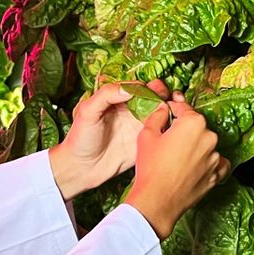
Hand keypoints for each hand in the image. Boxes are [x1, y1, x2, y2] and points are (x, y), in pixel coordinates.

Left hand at [49, 80, 168, 200]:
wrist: (81, 168)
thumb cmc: (80, 138)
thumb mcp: (87, 111)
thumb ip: (105, 95)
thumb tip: (128, 89)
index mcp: (116, 100)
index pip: (137, 87)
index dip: (148, 86)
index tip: (155, 90)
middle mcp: (129, 110)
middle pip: (151, 97)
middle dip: (161, 94)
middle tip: (167, 98)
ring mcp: (137, 126)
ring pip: (158, 112)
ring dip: (168, 108)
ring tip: (173, 110)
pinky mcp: (143, 141)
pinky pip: (158, 131)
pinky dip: (167, 126)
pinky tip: (171, 126)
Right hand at [124, 95, 228, 239]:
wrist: (157, 201)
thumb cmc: (151, 168)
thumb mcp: (147, 135)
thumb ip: (157, 116)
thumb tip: (164, 109)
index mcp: (194, 123)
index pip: (184, 109)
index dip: (173, 109)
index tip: (168, 111)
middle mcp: (209, 137)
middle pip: (196, 127)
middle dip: (184, 130)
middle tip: (168, 139)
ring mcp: (215, 157)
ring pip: (206, 145)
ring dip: (195, 146)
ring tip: (177, 157)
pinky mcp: (216, 175)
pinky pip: (217, 163)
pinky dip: (209, 162)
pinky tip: (196, 166)